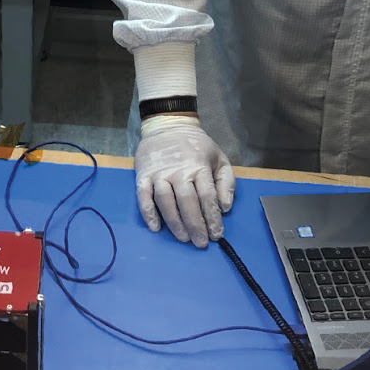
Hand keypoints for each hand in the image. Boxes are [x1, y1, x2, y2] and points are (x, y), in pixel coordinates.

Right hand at [134, 114, 234, 247]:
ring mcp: (159, 173)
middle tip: (200, 243)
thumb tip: (225, 207)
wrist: (167, 126)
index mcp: (199, 166)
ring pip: (166, 201)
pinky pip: (143, 197)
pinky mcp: (143, 175)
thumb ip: (226, 182)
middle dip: (195, 225)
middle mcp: (178, 171)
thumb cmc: (196, 146)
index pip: (207, 196)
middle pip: (187, 202)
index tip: (216, 235)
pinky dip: (148, 213)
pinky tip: (156, 227)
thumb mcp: (218, 158)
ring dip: (174, 222)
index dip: (212, 218)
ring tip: (183, 238)